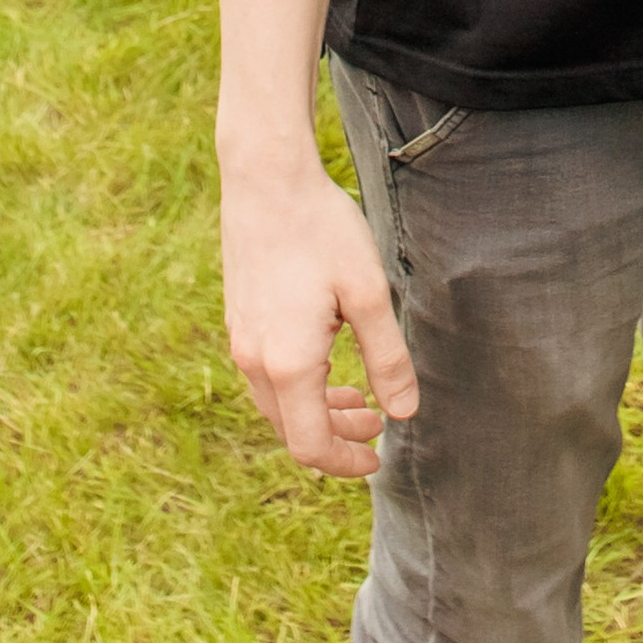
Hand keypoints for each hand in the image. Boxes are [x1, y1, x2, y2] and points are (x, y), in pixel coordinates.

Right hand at [221, 160, 417, 473]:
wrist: (266, 180)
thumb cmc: (322, 231)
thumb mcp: (368, 293)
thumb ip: (387, 358)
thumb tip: (404, 413)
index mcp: (288, 364)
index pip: (310, 446)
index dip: (345, 462)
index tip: (378, 457)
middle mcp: (255, 362)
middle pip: (292, 430)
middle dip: (336, 437)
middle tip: (377, 423)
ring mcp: (241, 341)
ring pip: (277, 405)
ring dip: (317, 412)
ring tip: (357, 395)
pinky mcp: (238, 321)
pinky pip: (266, 376)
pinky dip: (298, 387)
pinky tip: (325, 360)